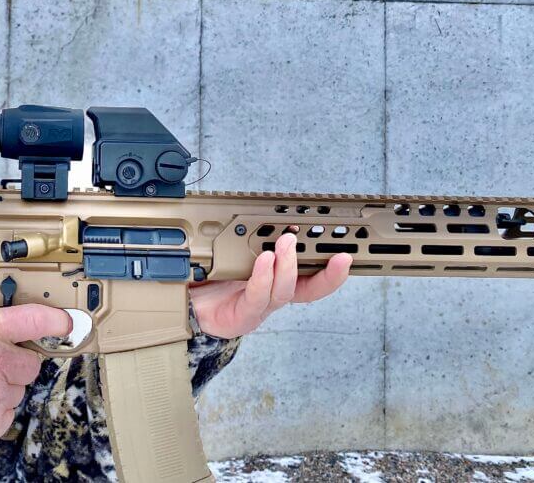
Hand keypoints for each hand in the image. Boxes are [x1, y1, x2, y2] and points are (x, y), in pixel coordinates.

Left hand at [189, 232, 351, 338]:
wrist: (187, 302)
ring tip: (286, 243)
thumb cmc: (213, 277)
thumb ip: (258, 238)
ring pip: (284, 291)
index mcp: (278, 282)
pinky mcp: (241, 317)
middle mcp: (273, 296)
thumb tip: (280, 216)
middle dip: (321, 268)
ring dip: (287, 265)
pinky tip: (262, 261)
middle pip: (308, 289)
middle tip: (320, 242)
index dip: (334, 271)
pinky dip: (262, 277)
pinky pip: (256, 297)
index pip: (314, 279)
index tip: (347, 255)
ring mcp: (259, 309)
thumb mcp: (238, 253)